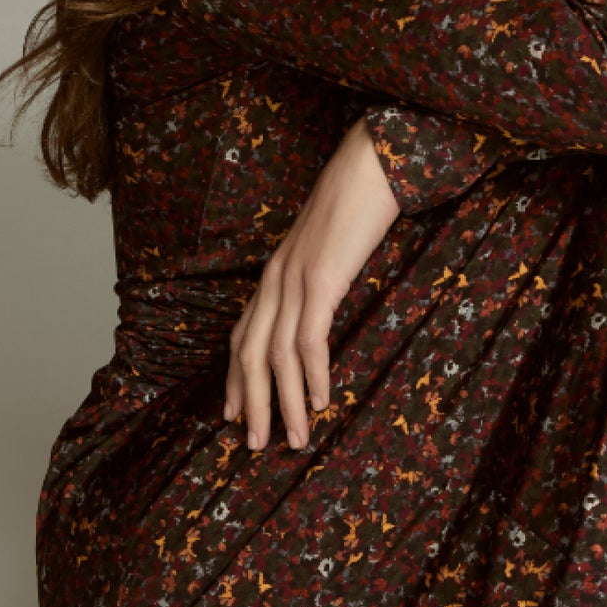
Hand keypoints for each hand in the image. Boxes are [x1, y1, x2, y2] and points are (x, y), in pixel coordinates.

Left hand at [224, 116, 402, 451]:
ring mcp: (295, 278)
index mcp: (275, 273)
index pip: (243, 336)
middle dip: (251, 405)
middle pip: (250, 355)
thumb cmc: (360, 202)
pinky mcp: (321, 277)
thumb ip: (320, 277)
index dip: (234, 379)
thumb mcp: (331, 247)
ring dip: (284, 404)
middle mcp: (274, 279)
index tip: (232, 415)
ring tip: (294, 439)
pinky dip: (313, 374)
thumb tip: (326, 306)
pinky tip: (321, 400)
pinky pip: (309, 337)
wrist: (374, 160)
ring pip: (277, 356)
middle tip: (255, 446)